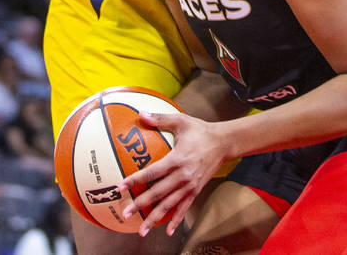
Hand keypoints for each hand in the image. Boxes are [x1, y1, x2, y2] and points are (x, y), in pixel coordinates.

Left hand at [118, 110, 225, 236]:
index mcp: (177, 159)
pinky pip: (184, 207)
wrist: (224, 143)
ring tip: (141, 231)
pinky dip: (177, 220)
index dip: (136, 180)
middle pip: (159, 193)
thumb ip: (160, 119)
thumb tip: (140, 114)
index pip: (153, 172)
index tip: (121, 186)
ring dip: (155, 218)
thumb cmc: (201, 131)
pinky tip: (168, 232)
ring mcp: (190, 185)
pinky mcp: (196, 190)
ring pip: (170, 205)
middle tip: (126, 213)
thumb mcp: (182, 121)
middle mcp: (183, 175)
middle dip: (141, 204)